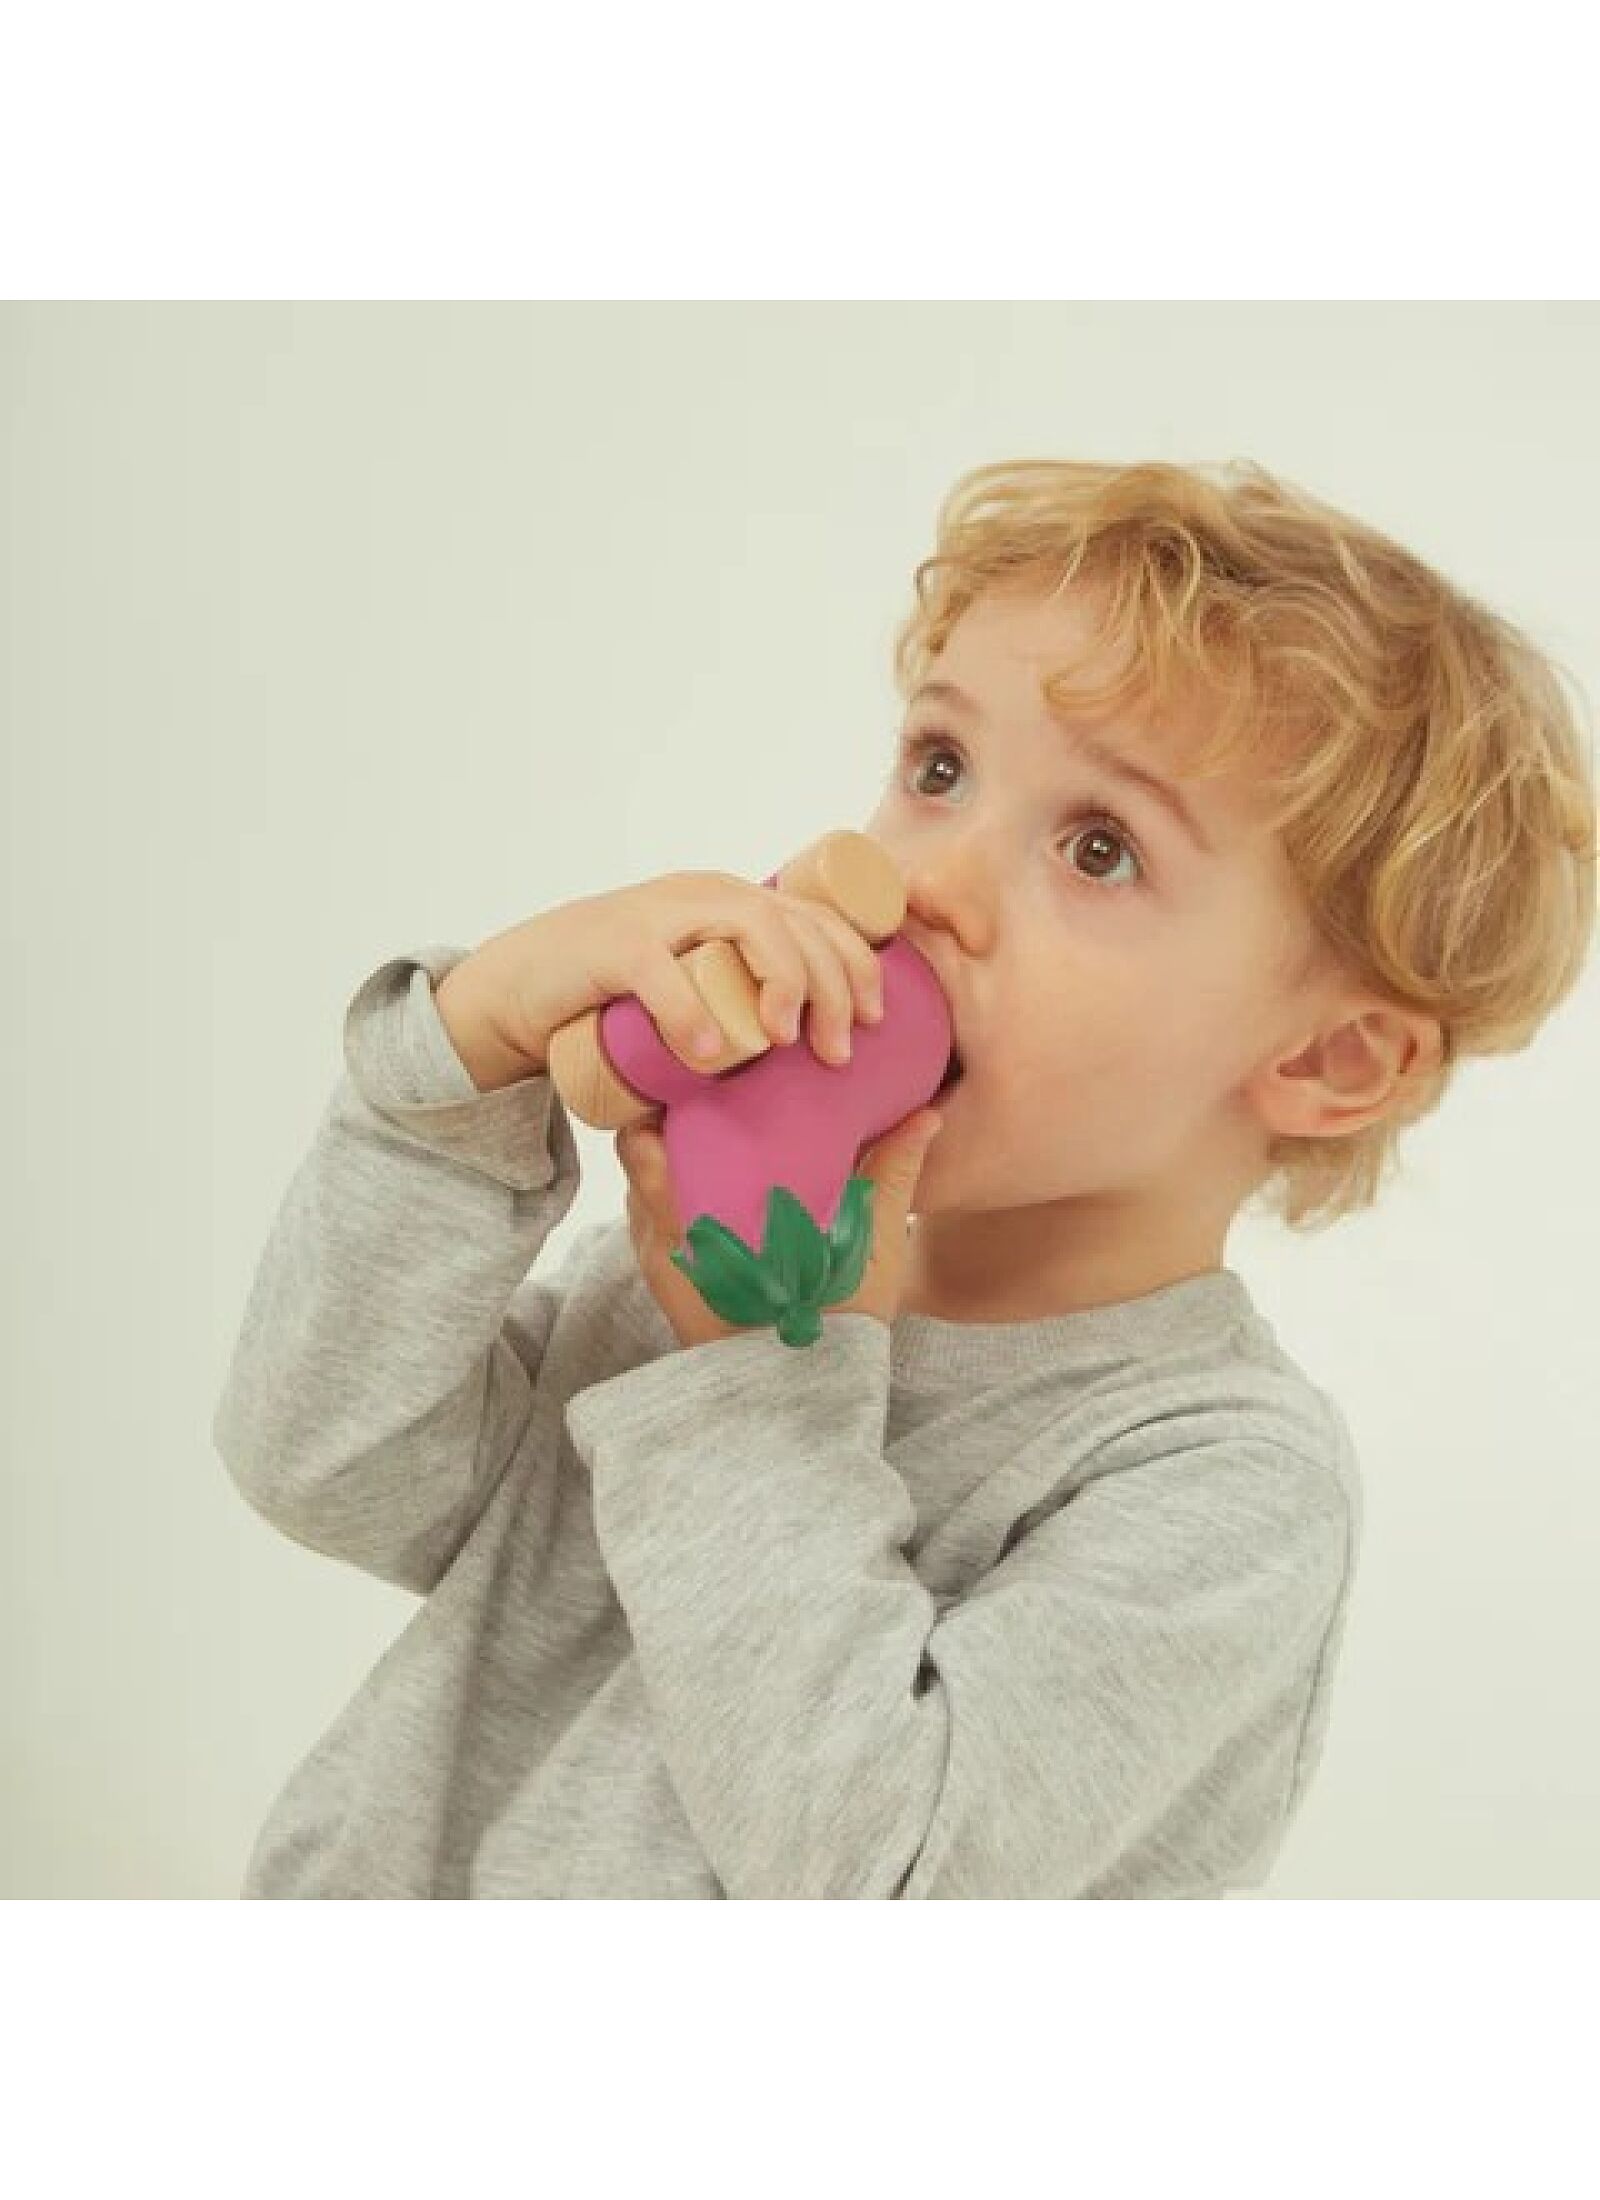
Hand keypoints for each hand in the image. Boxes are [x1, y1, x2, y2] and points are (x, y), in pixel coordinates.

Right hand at [435, 868, 886, 1090]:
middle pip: (796, 922)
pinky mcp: (608, 945)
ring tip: (784, 1041)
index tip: (876, 1021)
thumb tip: (805, 1058)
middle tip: (839, 1050)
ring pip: (748, 925)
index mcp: (731, 901)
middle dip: (833, 984)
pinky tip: (709, 1054)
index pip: (817, 916)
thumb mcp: (691, 990)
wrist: (517, 989)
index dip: (857, 964)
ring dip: (782, 983)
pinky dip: (690, 1012)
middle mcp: (702, 893)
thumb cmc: (616, 1001)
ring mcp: (656, 913)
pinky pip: (659, 970)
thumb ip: (738, 1006)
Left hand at [616, 1105, 945, 1347]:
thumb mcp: (866, 1244)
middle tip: (706, 1094)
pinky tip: (714, 1183)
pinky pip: (657, 1227)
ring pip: (646, 1196)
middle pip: (640, 1163)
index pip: (642, 1146)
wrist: (806, 1403)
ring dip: (671, 1164)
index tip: (687, 1077)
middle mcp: (666, 1242)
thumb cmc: (832, 1323)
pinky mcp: (671, 1284)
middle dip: (666, 1127)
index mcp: (697, 1222)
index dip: (656, 1106)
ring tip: (711, 1133)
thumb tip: (927, 1115)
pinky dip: (676, 1199)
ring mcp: (663, 1266)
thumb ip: (889, 1175)